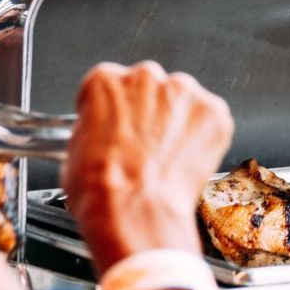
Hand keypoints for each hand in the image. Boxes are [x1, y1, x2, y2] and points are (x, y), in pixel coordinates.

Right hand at [62, 61, 232, 271]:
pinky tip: (186, 162)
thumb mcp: (75, 153)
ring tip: (166, 159)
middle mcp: (144, 77)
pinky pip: (210, 120)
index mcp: (105, 81)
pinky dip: (203, 138)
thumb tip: (102, 138)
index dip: (112, 112)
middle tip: (143, 146)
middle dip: (147, 113)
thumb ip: (93, 130)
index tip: (116, 127)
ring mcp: (183, 92)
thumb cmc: (102, 189)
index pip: (108, 86)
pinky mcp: (213, 113)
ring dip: (176, 123)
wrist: (135, 213)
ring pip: (181, 102)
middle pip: (148, 88)